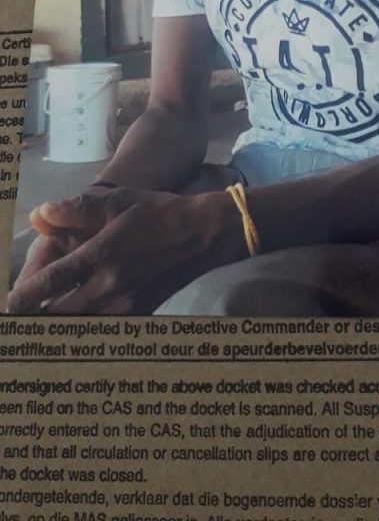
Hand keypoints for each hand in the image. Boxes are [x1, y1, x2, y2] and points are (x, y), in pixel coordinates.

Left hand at [6, 186, 244, 314]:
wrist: (203, 234)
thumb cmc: (157, 212)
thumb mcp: (118, 201)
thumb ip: (77, 209)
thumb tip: (40, 214)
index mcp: (102, 255)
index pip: (50, 284)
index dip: (23, 297)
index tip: (9, 304)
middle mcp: (110, 287)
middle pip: (58, 316)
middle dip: (36, 318)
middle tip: (22, 317)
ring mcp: (126, 306)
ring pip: (79, 330)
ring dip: (59, 328)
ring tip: (42, 325)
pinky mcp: (139, 315)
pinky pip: (103, 333)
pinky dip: (85, 335)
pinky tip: (77, 328)